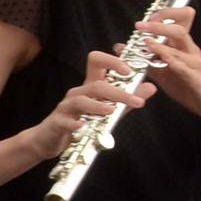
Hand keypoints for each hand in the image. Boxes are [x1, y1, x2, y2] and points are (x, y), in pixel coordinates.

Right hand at [21, 49, 155, 159]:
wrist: (50, 138)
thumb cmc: (80, 121)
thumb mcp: (107, 109)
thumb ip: (127, 100)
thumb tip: (151, 87)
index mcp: (90, 86)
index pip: (97, 61)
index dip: (113, 61)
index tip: (130, 71)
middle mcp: (78, 93)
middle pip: (96, 84)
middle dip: (117, 91)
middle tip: (135, 101)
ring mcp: (66, 107)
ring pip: (81, 100)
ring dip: (97, 105)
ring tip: (112, 111)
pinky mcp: (57, 123)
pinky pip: (66, 121)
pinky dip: (74, 124)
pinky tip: (83, 127)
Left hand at [131, 5, 200, 120]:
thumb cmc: (186, 86)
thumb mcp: (161, 71)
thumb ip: (143, 58)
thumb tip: (121, 46)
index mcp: (182, 46)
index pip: (180, 21)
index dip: (165, 15)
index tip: (146, 17)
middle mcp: (190, 51)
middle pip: (180, 29)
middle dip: (159, 25)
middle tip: (140, 26)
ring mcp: (195, 63)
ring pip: (182, 46)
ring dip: (163, 41)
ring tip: (146, 41)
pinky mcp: (196, 78)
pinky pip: (185, 67)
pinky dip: (173, 62)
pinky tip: (162, 59)